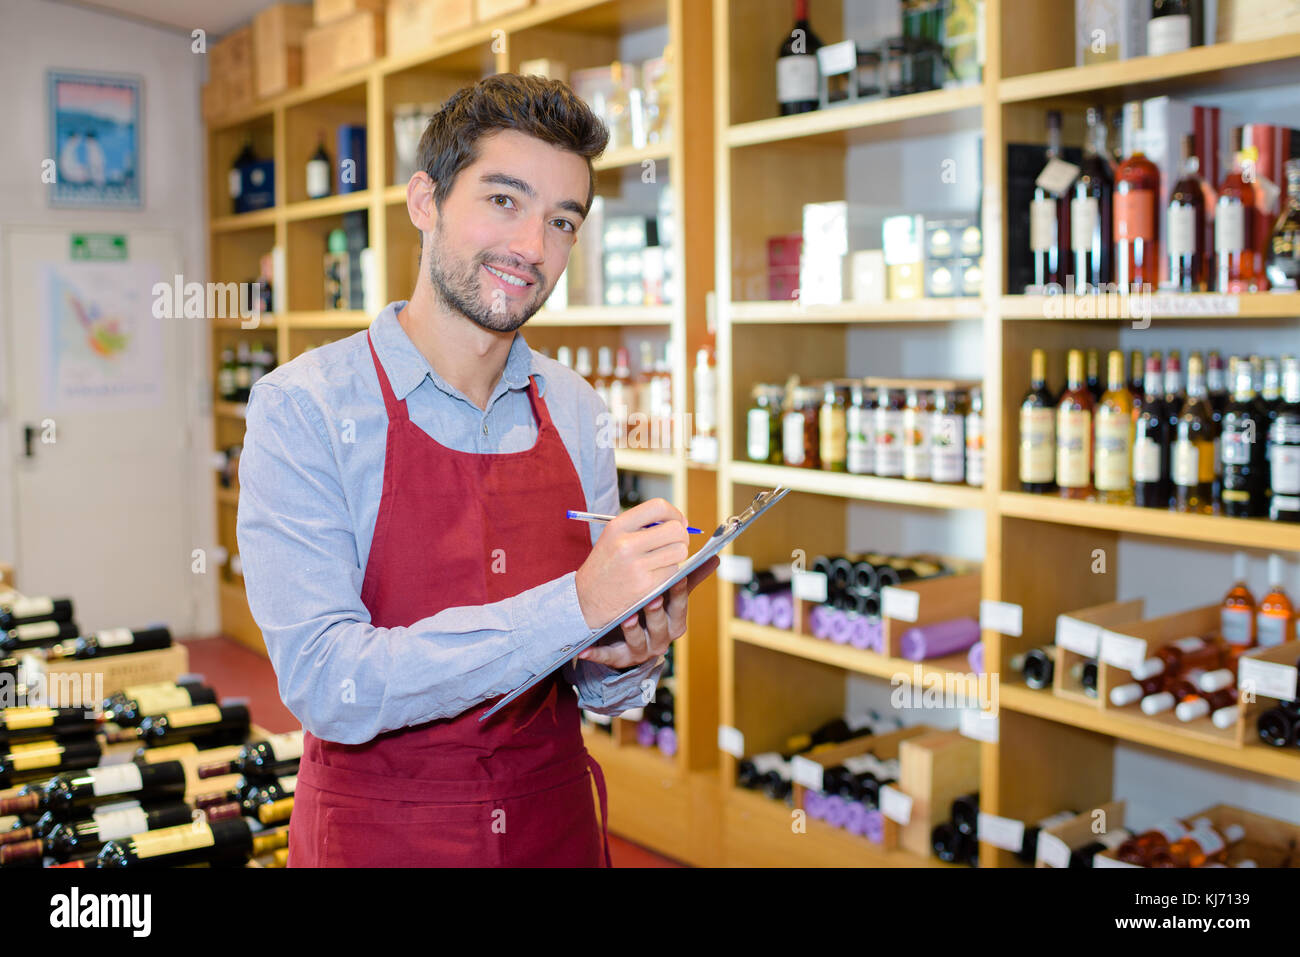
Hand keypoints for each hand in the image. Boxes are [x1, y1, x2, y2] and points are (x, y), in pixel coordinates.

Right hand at [574, 498, 689, 628]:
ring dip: (676, 555)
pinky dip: (669, 572)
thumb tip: (677, 521)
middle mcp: (626, 544)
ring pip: (679, 551)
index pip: (658, 507)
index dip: (674, 513)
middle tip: (677, 542)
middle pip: (675, 530)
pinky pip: (673, 572)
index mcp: (617, 526)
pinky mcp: (646, 586)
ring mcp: (637, 566)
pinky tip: (656, 574)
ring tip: (663, 559)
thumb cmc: (605, 565)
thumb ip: (641, 525)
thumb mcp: (613, 537)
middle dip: (682, 536)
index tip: (678, 522)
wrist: (586, 599)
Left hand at [576, 556, 717, 668]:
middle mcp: (660, 639)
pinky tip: (584, 649)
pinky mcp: (618, 659)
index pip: (679, 608)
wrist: (627, 636)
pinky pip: (607, 657)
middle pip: (661, 628)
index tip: (677, 577)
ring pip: (638, 643)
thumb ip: (689, 579)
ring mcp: (639, 651)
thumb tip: (715, 558)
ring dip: (633, 631)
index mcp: (673, 623)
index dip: (678, 594)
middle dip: (657, 614)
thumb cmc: (651, 611)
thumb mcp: (669, 597)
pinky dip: (596, 654)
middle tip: (652, 598)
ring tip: (627, 617)